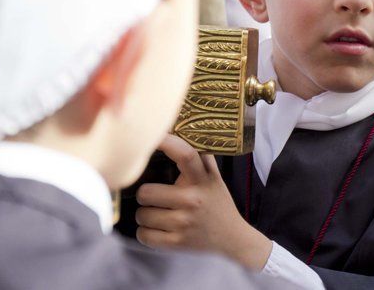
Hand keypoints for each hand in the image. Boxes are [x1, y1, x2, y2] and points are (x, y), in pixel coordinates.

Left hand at [135, 134, 271, 270]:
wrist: (232, 238)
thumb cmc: (217, 203)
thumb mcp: (214, 178)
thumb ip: (200, 157)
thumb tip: (179, 131)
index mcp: (202, 180)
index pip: (185, 154)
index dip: (166, 141)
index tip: (153, 135)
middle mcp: (193, 200)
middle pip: (146, 192)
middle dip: (146, 195)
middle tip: (155, 197)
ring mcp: (184, 223)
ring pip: (142, 214)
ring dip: (146, 215)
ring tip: (160, 214)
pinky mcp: (177, 242)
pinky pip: (144, 235)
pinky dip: (147, 233)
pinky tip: (159, 229)